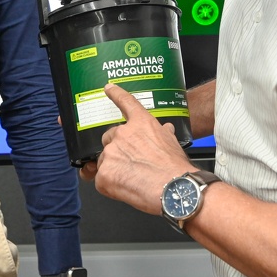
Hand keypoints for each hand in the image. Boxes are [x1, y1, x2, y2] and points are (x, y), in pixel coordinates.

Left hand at [83, 83, 193, 214]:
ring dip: (114, 169)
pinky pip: (101, 180)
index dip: (115, 94)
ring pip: (105, 160)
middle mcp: (122, 134)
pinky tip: (126, 189)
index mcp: (140, 123)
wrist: (173, 188)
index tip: (108, 88)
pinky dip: (111, 186)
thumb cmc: (174, 168)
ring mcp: (111, 153)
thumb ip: (164, 133)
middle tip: (131, 164)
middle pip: (109, 138)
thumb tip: (166, 129)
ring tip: (133, 179)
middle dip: (117, 150)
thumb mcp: (172, 143)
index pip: (125, 102)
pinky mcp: (104, 173)